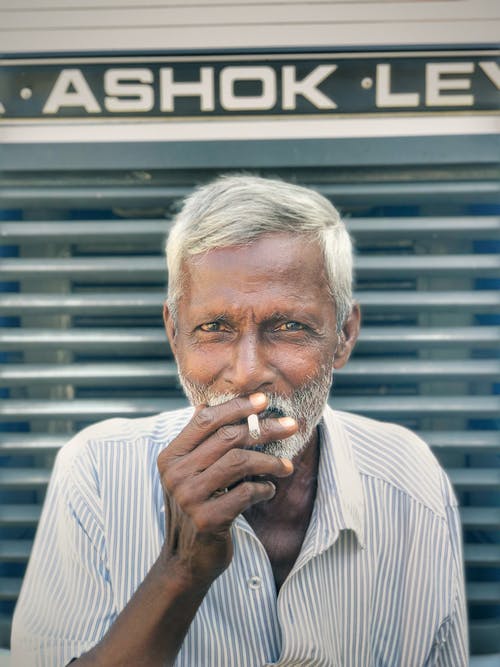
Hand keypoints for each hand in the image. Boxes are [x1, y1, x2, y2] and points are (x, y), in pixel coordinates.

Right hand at [157, 393, 295, 585]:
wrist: (186, 560)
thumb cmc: (196, 508)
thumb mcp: (189, 473)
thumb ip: (198, 442)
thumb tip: (207, 404)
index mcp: (171, 456)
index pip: (205, 420)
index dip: (235, 407)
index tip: (263, 401)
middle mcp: (176, 474)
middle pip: (227, 438)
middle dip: (264, 429)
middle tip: (291, 426)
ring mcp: (189, 497)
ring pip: (239, 462)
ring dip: (270, 461)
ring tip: (286, 466)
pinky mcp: (207, 520)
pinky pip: (245, 493)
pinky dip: (264, 488)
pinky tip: (269, 490)